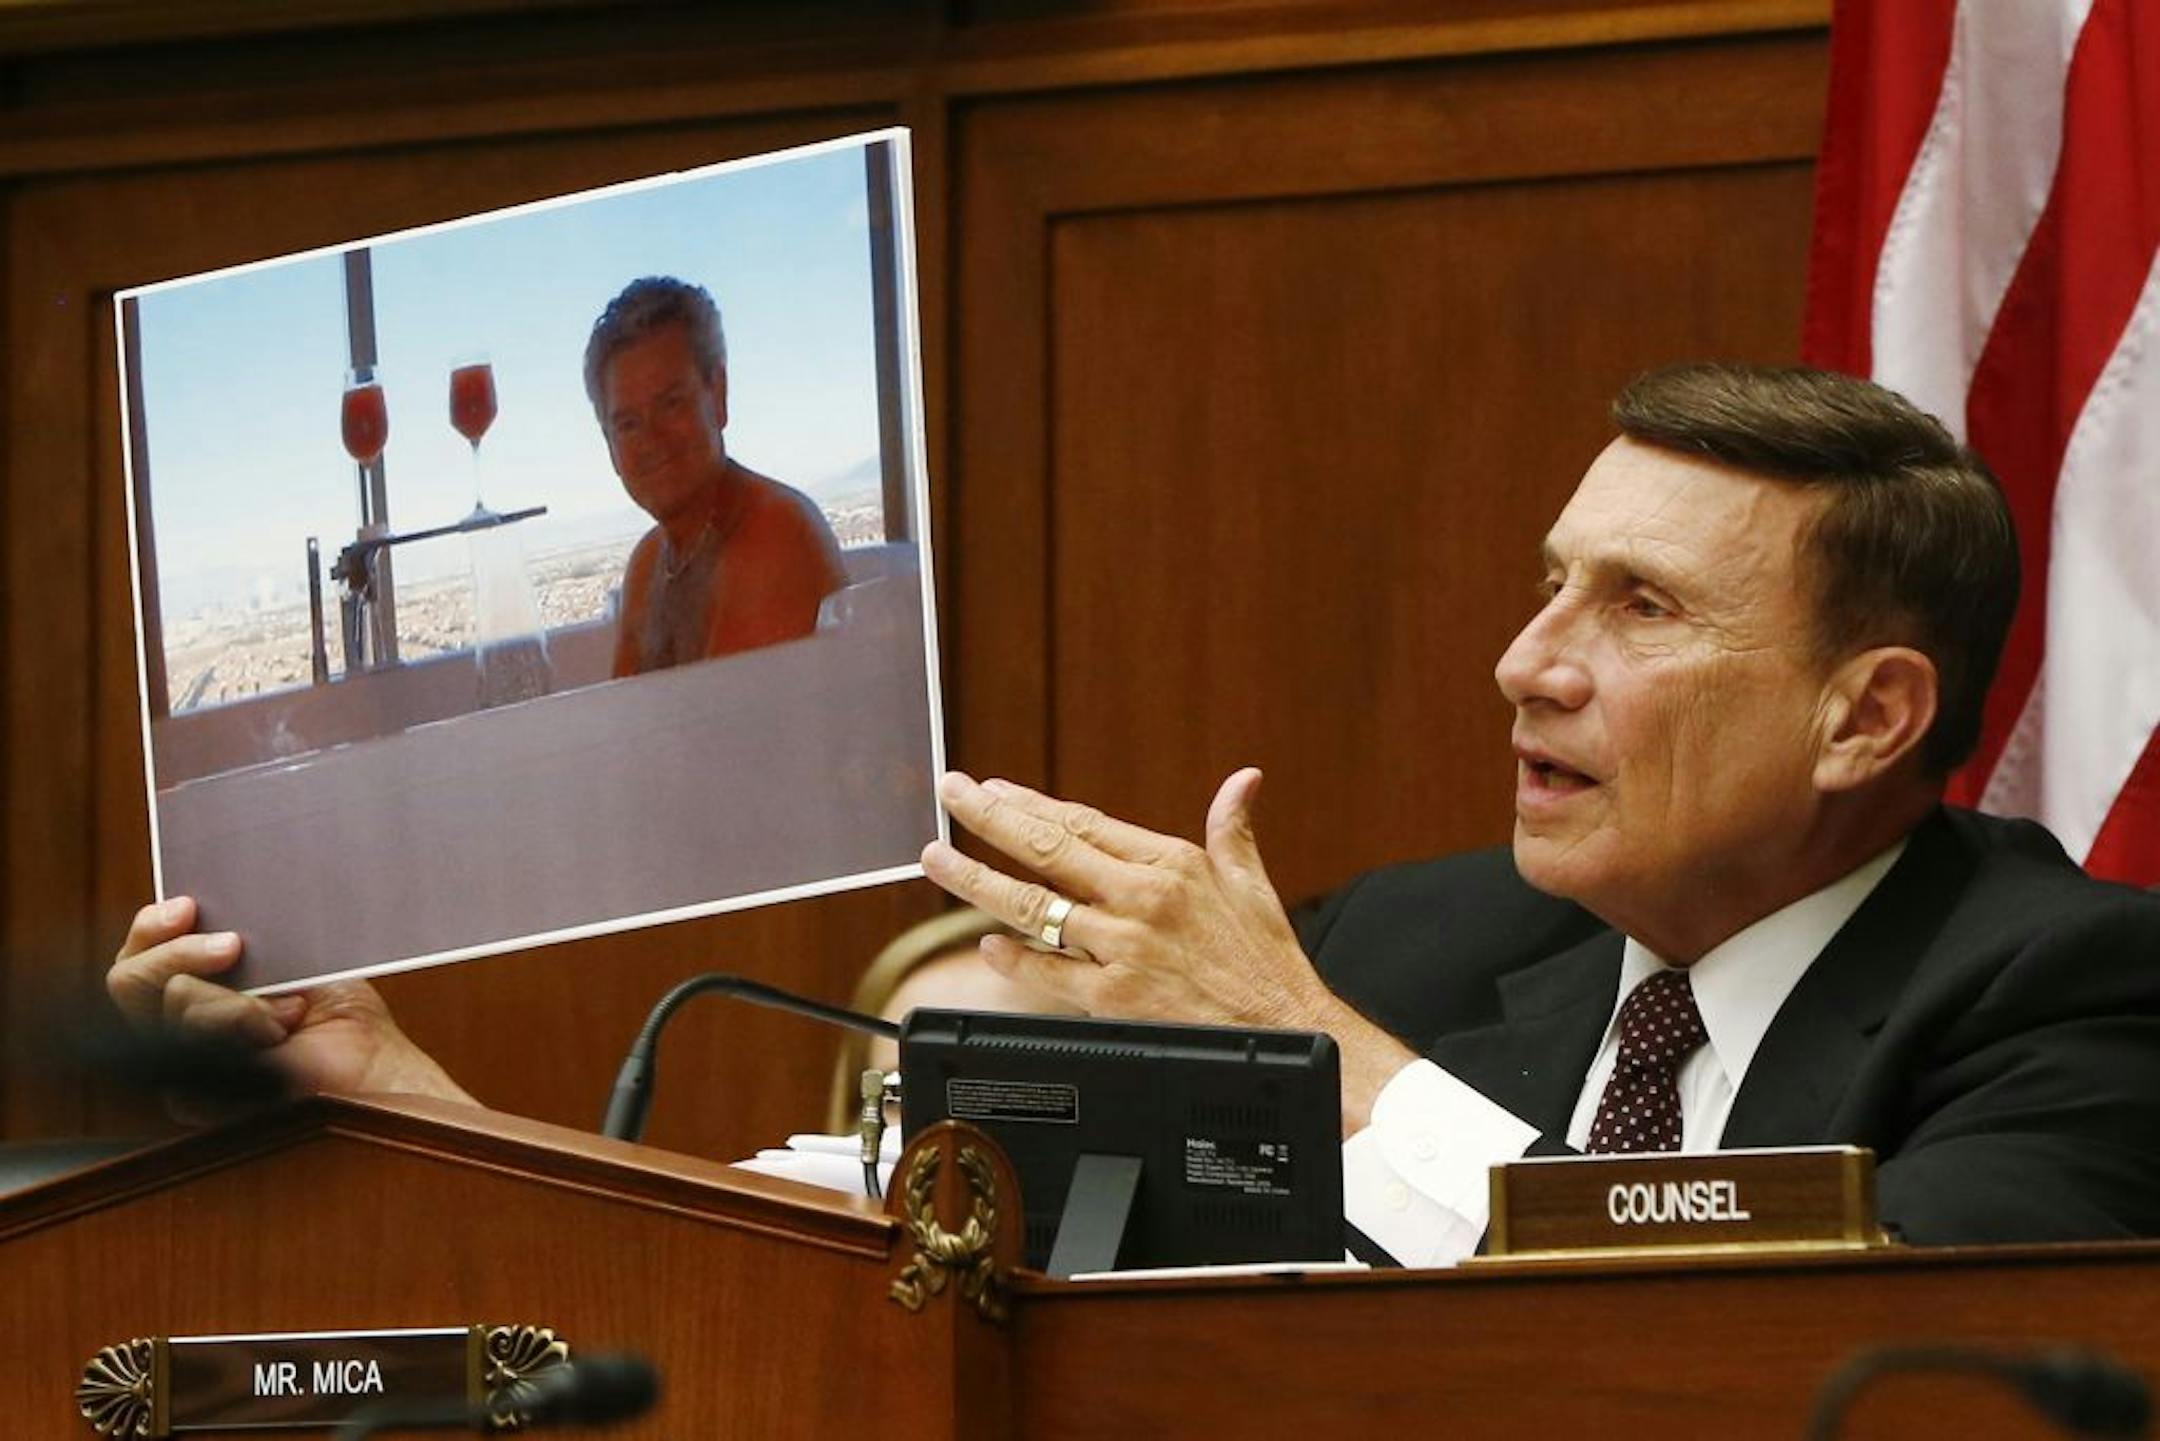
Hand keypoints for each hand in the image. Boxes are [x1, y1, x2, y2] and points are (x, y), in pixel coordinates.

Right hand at [108, 897, 475, 1106]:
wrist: (376, 1067)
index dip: (150, 927)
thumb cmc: (341, 1013)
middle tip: (233, 946)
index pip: (138, 954)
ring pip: (170, 1004)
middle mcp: (176, 1021)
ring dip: (237, 998)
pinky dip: (245, 1025)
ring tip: (289, 1006)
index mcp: (193, 983)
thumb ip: (245, 932)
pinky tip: (281, 1028)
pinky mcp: (194, 1098)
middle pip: (127, 980)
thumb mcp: (292, 954)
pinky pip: (194, 1043)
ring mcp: (179, 1061)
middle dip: (179, 952)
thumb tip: (207, 903)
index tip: (186, 906)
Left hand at [920, 769, 1412, 1131]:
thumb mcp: (1252, 884)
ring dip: (978, 880)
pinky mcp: (1115, 997)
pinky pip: (1050, 971)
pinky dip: (1015, 957)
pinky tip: (986, 944)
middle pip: (1047, 848)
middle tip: (950, 794)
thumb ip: (1233, 829)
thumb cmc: (1266, 964)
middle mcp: (1142, 898)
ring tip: (937, 858)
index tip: (993, 788)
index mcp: (1172, 863)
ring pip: (1035, 905)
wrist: (1288, 1031)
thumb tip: (1243, 780)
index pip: (1084, 822)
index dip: (1031, 804)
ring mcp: (1125, 947)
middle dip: (989, 818)